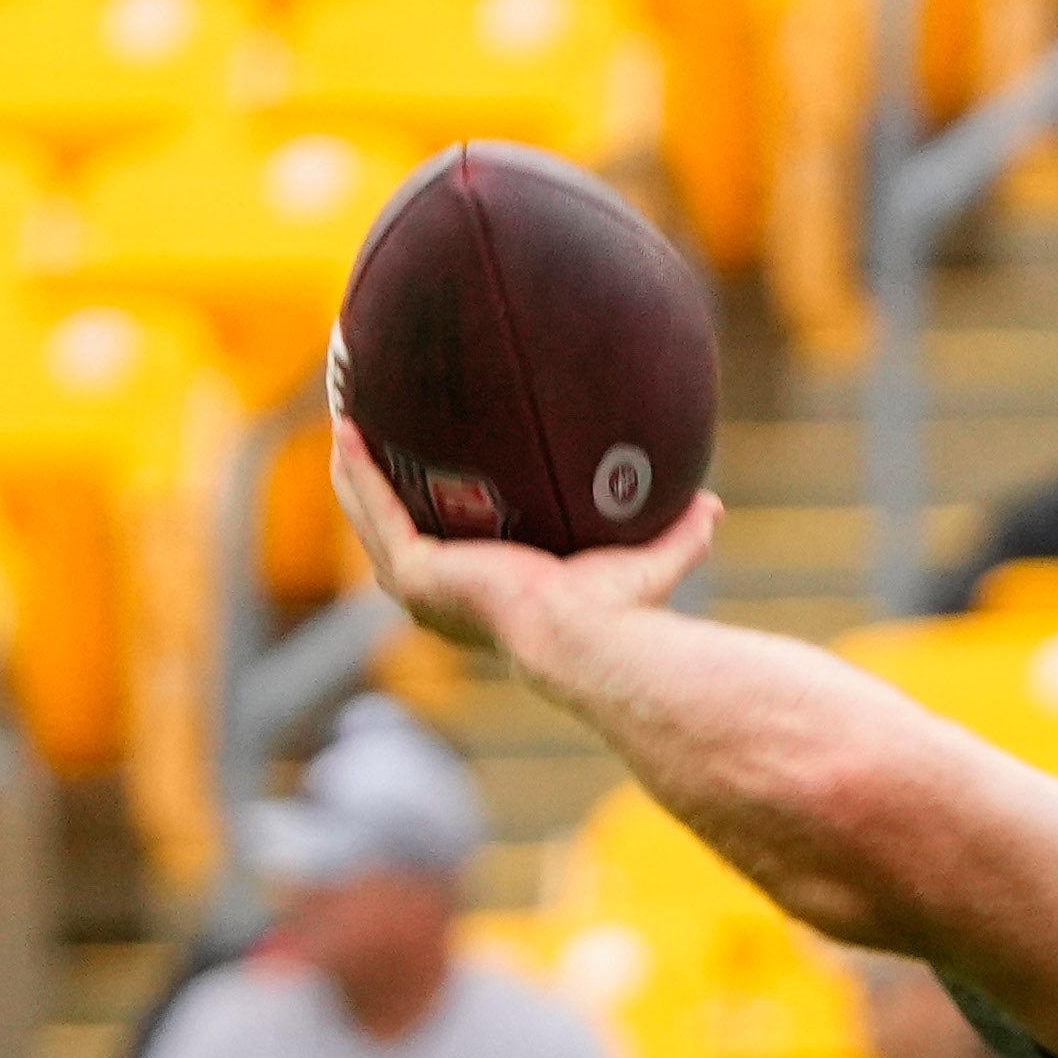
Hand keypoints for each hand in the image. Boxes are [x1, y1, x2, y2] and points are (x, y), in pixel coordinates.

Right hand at [331, 419, 720, 662]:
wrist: (589, 640)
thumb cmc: (618, 616)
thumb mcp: (646, 563)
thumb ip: (678, 535)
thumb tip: (712, 504)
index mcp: (482, 600)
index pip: (443, 557)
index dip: (429, 516)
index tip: (428, 475)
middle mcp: (442, 600)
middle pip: (390, 534)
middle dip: (375, 484)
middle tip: (367, 432)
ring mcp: (421, 589)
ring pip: (370, 518)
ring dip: (354, 470)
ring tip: (346, 416)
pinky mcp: (415, 573)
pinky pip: (375, 507)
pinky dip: (359, 469)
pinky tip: (349, 426)